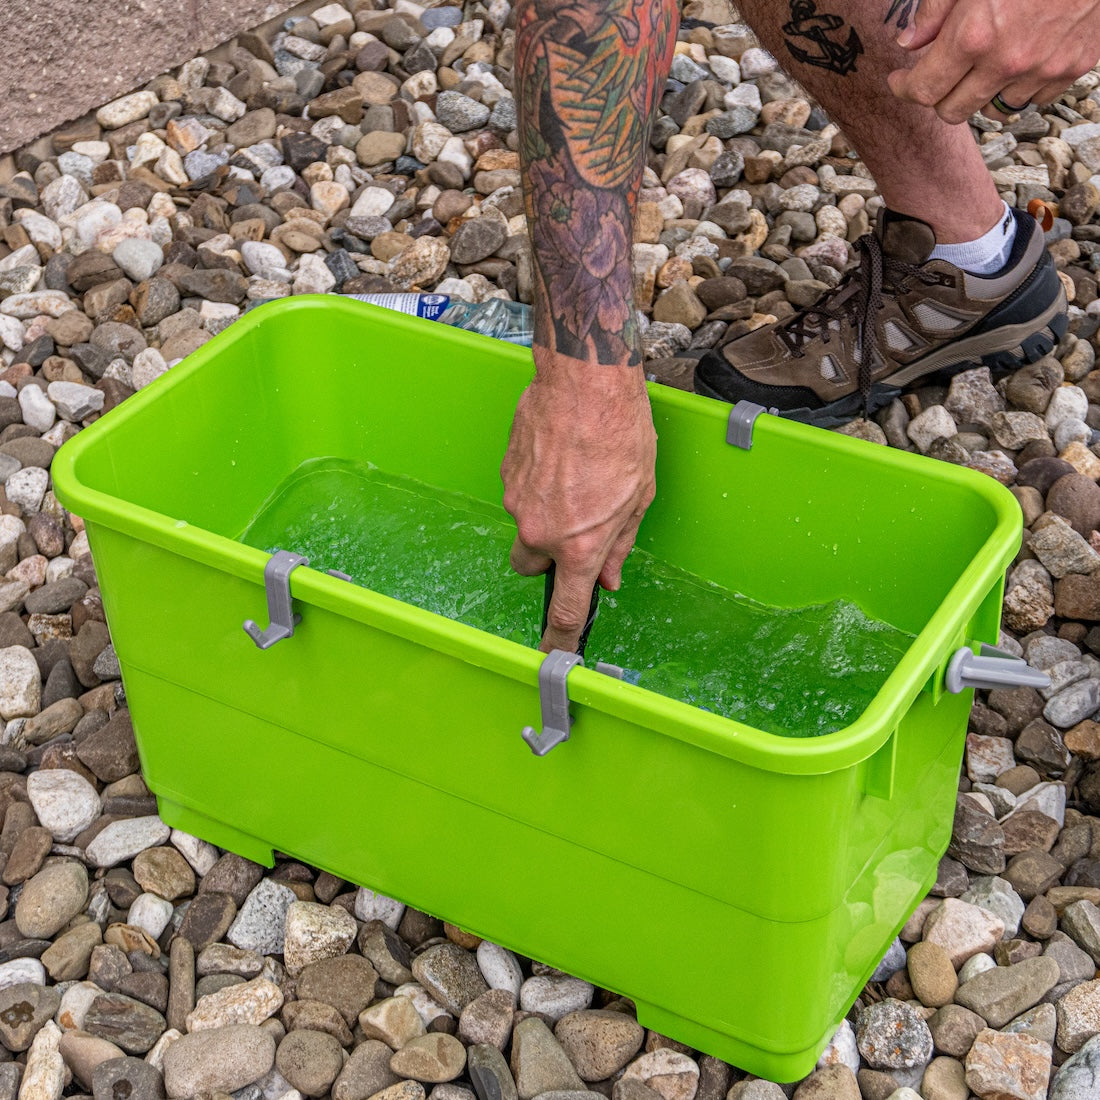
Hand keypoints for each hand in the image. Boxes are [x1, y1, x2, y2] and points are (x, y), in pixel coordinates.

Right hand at [501, 348, 655, 653]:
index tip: (555, 655)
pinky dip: (535, 488)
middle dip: (548, 561)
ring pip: (524, 530)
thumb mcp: (638, 497)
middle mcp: (542, 531)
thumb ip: (620, 545)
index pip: (565, 609)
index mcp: (581, 545)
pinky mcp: (506, 475)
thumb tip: (609, 577)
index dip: (559, 638)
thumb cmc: (620, 434)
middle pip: (531, 569)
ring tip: (572, 481)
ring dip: (542, 520)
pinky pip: (518, 496)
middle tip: (572, 534)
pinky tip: (559, 460)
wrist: (585, 382)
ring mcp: (518, 503)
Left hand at [888, 0, 1099, 124]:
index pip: (922, 90)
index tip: (900, 79)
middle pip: (952, 112)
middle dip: (938, 96)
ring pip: (992, 108)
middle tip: (938, 74)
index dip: (904, 87)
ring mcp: (1041, 68)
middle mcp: (1006, 61)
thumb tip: (908, 42)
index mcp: (975, 35)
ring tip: (984, 62)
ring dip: (981, 92)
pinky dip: (1021, 86)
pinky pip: (1034, 98)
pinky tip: (1020, 59)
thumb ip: (936, 10)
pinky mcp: (1072, 68)